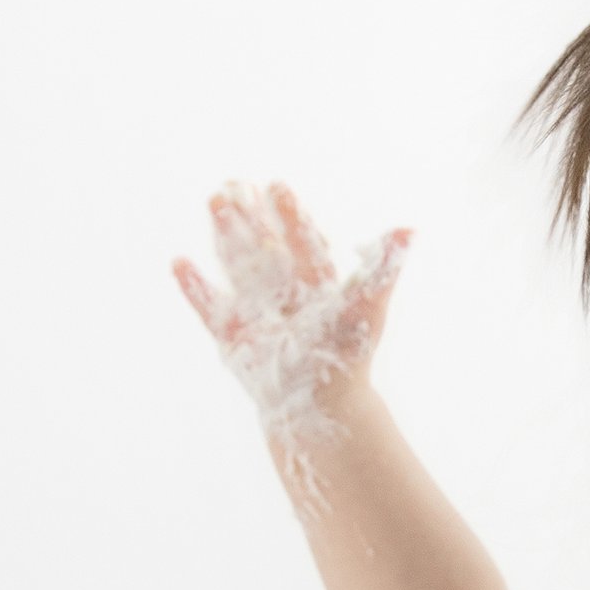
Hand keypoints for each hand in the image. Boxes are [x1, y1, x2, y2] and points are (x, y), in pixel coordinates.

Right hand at [171, 179, 411, 510]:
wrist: (320, 407)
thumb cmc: (347, 358)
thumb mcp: (366, 306)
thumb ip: (382, 266)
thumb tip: (409, 228)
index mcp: (316, 287)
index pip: (302, 242)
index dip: (290, 215)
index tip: (277, 185)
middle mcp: (286, 297)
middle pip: (264, 248)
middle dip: (249, 217)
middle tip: (233, 183)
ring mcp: (258, 316)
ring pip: (237, 267)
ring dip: (224, 237)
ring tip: (212, 201)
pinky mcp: (234, 339)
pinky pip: (210, 308)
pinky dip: (195, 287)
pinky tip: (180, 261)